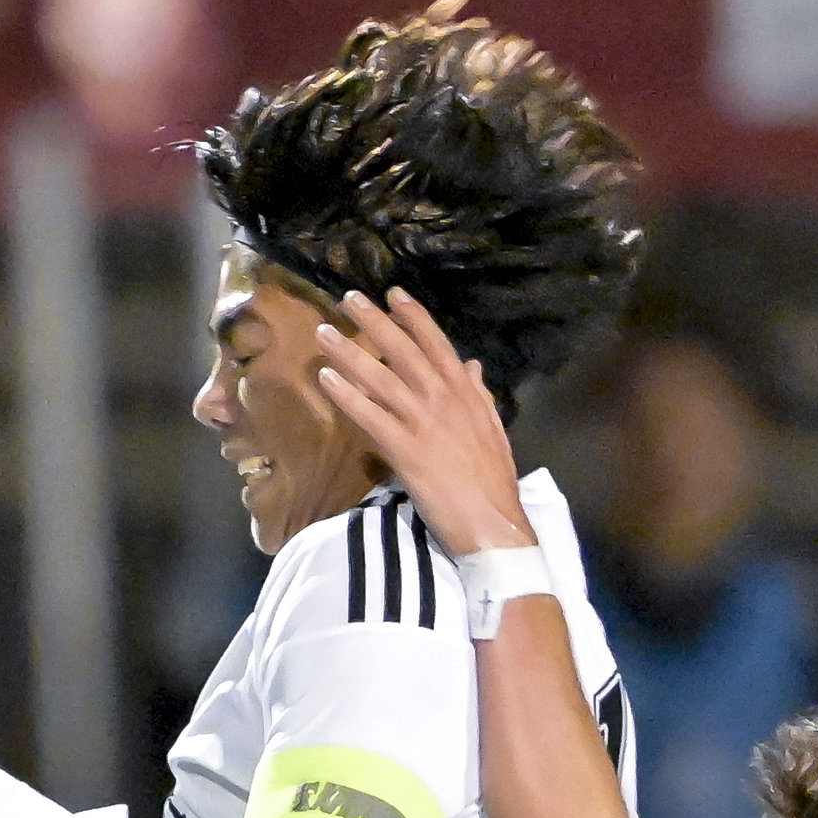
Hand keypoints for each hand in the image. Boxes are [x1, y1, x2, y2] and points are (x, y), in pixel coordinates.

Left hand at [311, 293, 535, 556]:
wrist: (493, 523)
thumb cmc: (493, 482)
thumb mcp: (492, 429)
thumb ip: (479, 395)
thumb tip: (472, 365)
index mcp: (466, 394)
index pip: (436, 345)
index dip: (413, 317)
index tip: (393, 294)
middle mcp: (443, 399)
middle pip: (403, 352)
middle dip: (374, 322)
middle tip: (348, 299)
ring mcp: (423, 423)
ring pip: (381, 378)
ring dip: (349, 353)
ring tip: (324, 332)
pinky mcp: (406, 450)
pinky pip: (370, 416)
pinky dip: (347, 395)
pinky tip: (326, 379)